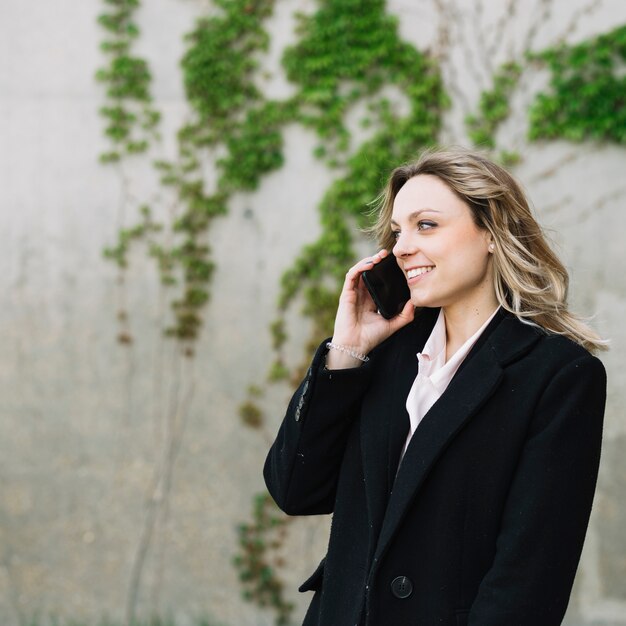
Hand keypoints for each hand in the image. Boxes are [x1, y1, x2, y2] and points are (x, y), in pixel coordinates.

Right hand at [327, 250, 414, 368]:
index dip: (385, 270)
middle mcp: (362, 294)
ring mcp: (353, 293)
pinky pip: (351, 276)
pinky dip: (360, 267)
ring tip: (379, 257)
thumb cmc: (371, 337)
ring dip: (368, 261)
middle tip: (387, 254)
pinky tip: (370, 265)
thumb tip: (415, 302)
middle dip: (377, 261)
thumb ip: (405, 315)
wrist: (356, 346)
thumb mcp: (393, 325)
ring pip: (359, 270)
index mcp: (372, 300)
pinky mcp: (346, 294)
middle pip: (368, 272)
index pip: (378, 280)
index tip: (395, 263)